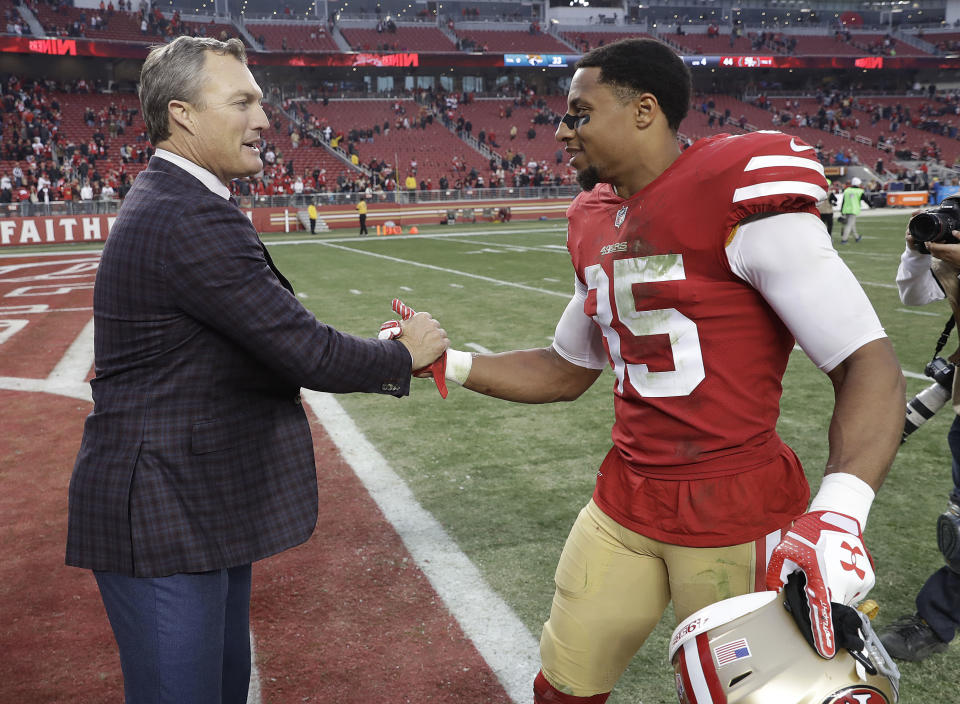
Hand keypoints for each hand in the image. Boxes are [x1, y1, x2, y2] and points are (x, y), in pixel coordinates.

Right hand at [396, 311, 447, 372]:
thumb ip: (409, 321)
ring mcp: (437, 334)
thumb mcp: (401, 326)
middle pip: (436, 326)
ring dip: (438, 339)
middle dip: (432, 332)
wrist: (403, 355)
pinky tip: (436, 350)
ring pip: (442, 334)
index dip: (426, 326)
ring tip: (430, 346)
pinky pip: (447, 342)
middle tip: (426, 340)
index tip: (422, 331)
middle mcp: (431, 323)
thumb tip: (409, 319)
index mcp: (422, 316)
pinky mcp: (441, 344)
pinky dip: (443, 346)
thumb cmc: (399, 342)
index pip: (428, 318)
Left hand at [765, 510, 874, 657]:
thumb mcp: (785, 552)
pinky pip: (852, 593)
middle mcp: (845, 582)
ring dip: (832, 595)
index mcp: (823, 576)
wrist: (837, 518)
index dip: (823, 633)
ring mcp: (860, 582)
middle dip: (822, 606)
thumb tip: (774, 595)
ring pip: (843, 601)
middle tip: (812, 587)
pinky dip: (842, 588)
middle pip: (832, 607)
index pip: (823, 611)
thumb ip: (777, 575)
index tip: (825, 651)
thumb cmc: (809, 534)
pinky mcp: (868, 580)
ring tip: (823, 573)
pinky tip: (835, 572)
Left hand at [924, 236, 959, 266]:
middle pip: (932, 251)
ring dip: (934, 250)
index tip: (929, 239)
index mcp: (949, 250)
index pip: (933, 247)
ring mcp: (947, 260)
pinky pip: (940, 258)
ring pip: (935, 255)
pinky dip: (939, 253)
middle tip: (932, 240)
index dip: (929, 242)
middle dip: (930, 246)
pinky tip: (945, 249)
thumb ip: (959, 236)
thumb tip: (954, 232)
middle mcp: (946, 256)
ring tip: (939, 243)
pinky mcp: (950, 263)